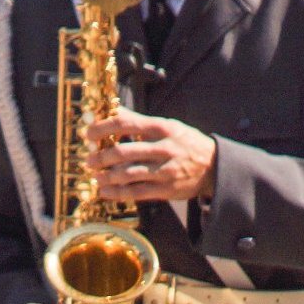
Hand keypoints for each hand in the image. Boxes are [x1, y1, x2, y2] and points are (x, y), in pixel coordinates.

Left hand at [84, 107, 216, 201]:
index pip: (125, 124)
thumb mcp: (167, 126)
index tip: (88, 133)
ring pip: (128, 174)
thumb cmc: (184, 143)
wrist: (216, 167)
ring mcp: (166, 170)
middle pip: (124, 152)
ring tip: (96, 176)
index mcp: (162, 128)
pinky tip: (105, 191)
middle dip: (101, 157)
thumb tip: (110, 110)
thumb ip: (138, 120)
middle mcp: (164, 148)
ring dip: (107, 176)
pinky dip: (117, 193)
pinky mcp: (167, 189)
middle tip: (89, 160)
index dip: (103, 128)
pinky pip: (137, 192)